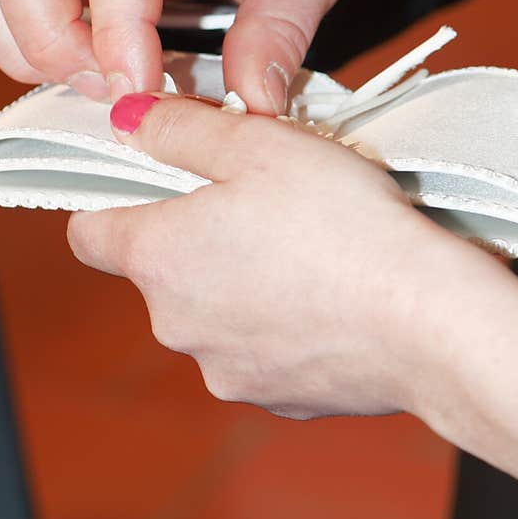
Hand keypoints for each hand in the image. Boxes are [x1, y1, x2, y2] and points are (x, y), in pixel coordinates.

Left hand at [66, 93, 484, 420]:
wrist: (429, 323)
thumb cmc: (341, 224)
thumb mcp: (255, 145)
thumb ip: (178, 129)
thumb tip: (125, 119)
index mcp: (157, 259)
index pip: (88, 232)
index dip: (113, 200)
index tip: (154, 181)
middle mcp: (175, 325)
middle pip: (160, 271)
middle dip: (197, 237)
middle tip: (259, 203)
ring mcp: (224, 370)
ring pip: (213, 312)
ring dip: (241, 283)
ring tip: (307, 252)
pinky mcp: (277, 399)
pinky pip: (261, 350)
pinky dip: (282, 326)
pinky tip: (331, 299)